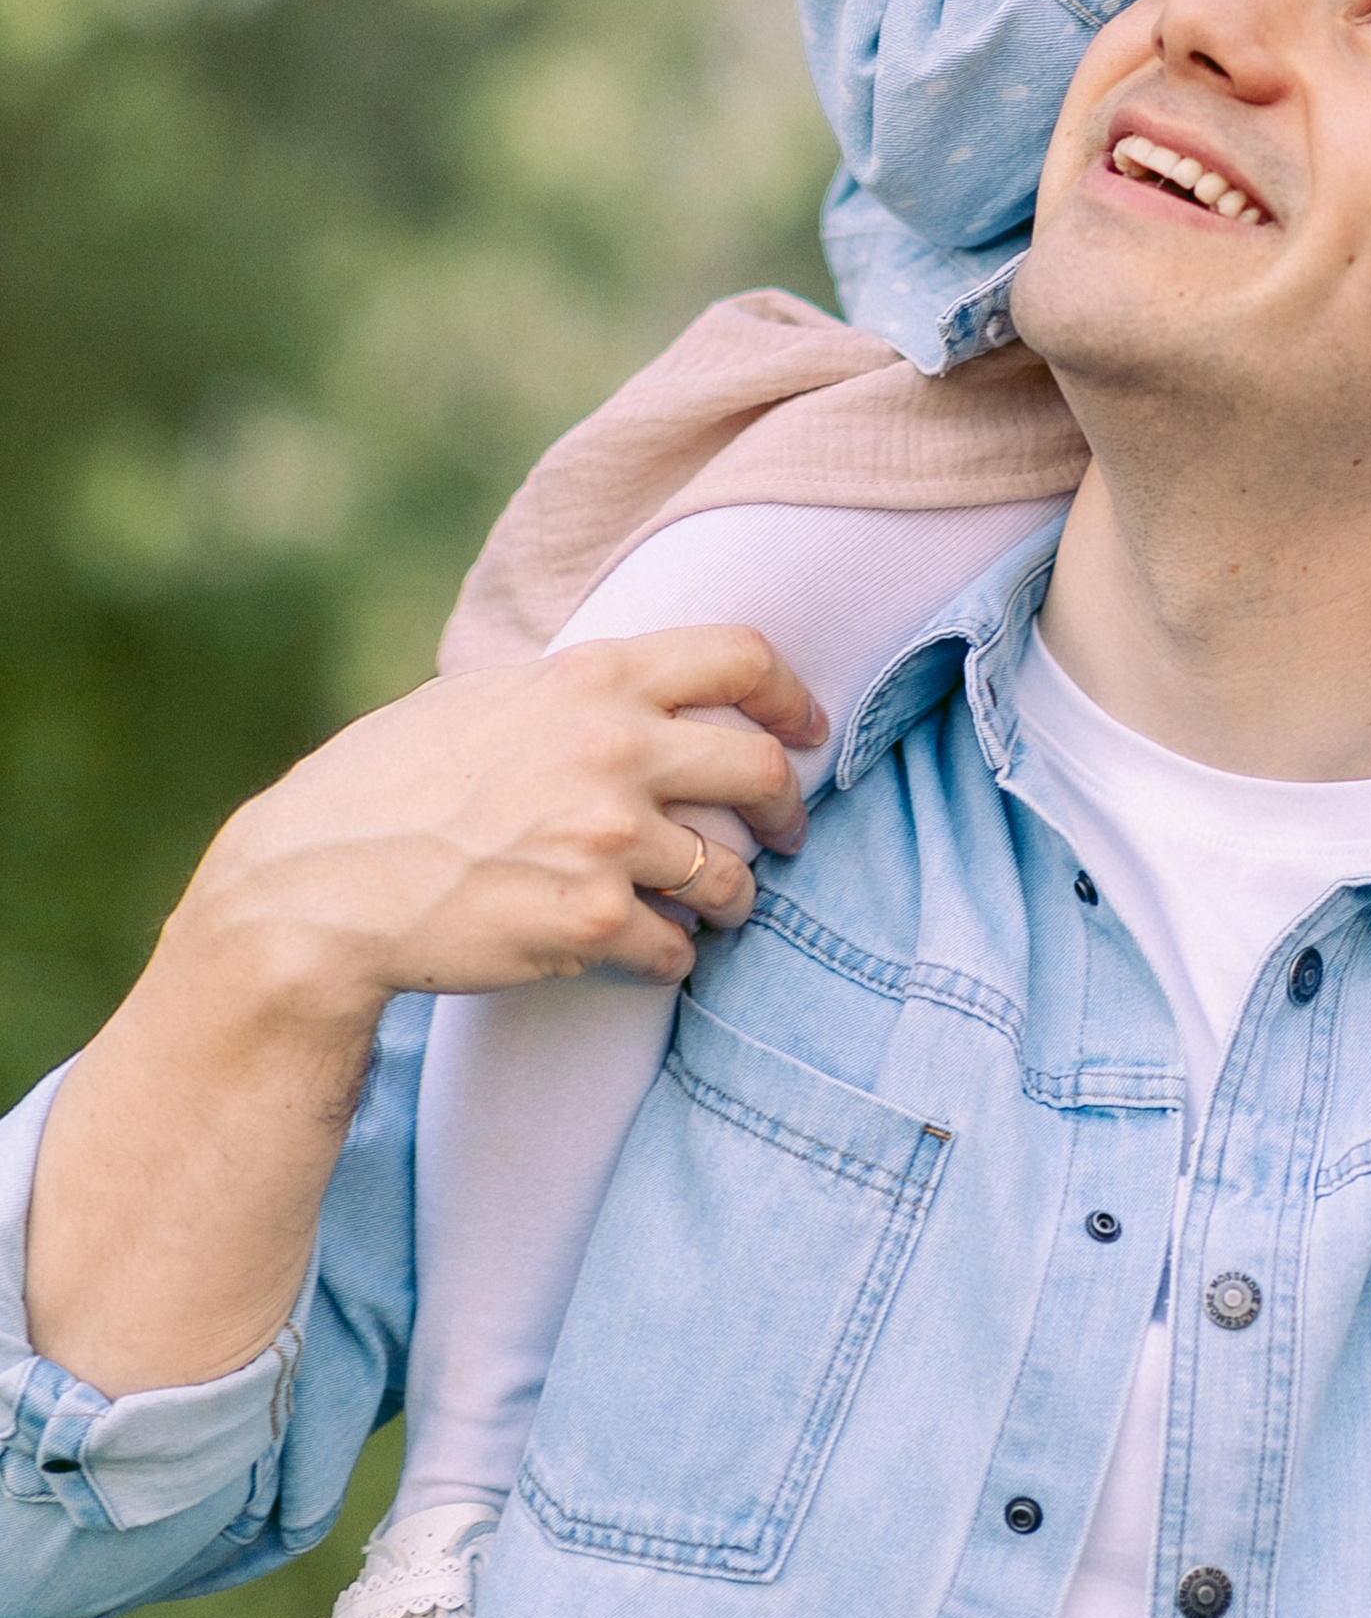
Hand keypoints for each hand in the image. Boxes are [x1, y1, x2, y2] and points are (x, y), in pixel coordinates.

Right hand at [172, 627, 829, 1030]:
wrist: (318, 887)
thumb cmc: (389, 786)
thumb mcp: (485, 698)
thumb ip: (574, 692)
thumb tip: (646, 690)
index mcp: (592, 679)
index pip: (741, 658)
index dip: (791, 695)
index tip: (805, 730)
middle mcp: (614, 750)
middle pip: (763, 770)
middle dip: (788, 810)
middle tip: (785, 836)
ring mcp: (609, 840)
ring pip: (728, 875)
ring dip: (732, 899)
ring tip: (716, 911)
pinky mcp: (592, 924)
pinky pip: (676, 949)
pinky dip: (672, 959)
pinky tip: (649, 957)